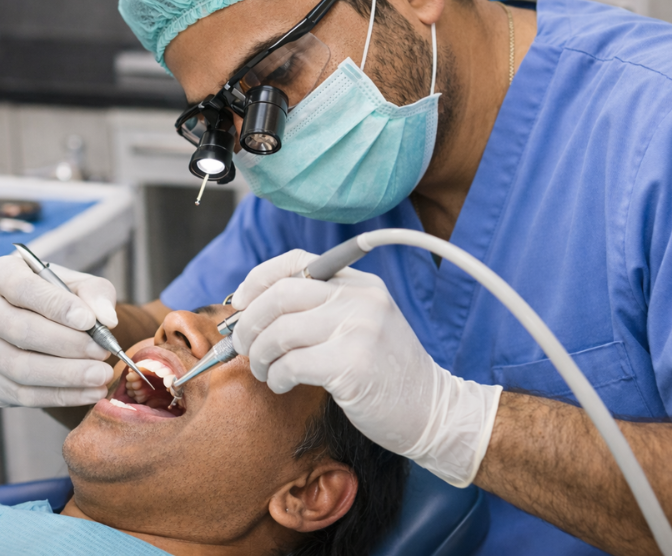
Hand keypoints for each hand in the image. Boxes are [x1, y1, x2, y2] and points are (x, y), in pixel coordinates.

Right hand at [0, 254, 117, 407]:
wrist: (27, 319)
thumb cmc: (53, 297)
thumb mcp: (76, 283)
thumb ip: (95, 293)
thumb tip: (107, 319)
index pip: (23, 288)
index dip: (56, 305)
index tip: (89, 321)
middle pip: (19, 330)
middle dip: (67, 345)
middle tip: (102, 352)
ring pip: (18, 368)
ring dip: (66, 376)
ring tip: (101, 375)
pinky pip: (21, 394)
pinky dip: (60, 396)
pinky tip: (89, 392)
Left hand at [231, 250, 501, 486]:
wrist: (431, 410)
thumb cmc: (385, 372)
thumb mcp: (362, 323)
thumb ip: (320, 308)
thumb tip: (253, 308)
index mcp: (360, 283)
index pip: (297, 262)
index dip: (259, 278)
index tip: (240, 303)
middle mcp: (360, 299)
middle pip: (281, 294)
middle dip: (249, 322)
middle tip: (242, 345)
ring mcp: (358, 331)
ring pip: (280, 331)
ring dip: (259, 355)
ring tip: (264, 371)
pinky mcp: (351, 366)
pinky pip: (291, 364)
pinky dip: (276, 376)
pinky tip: (282, 385)